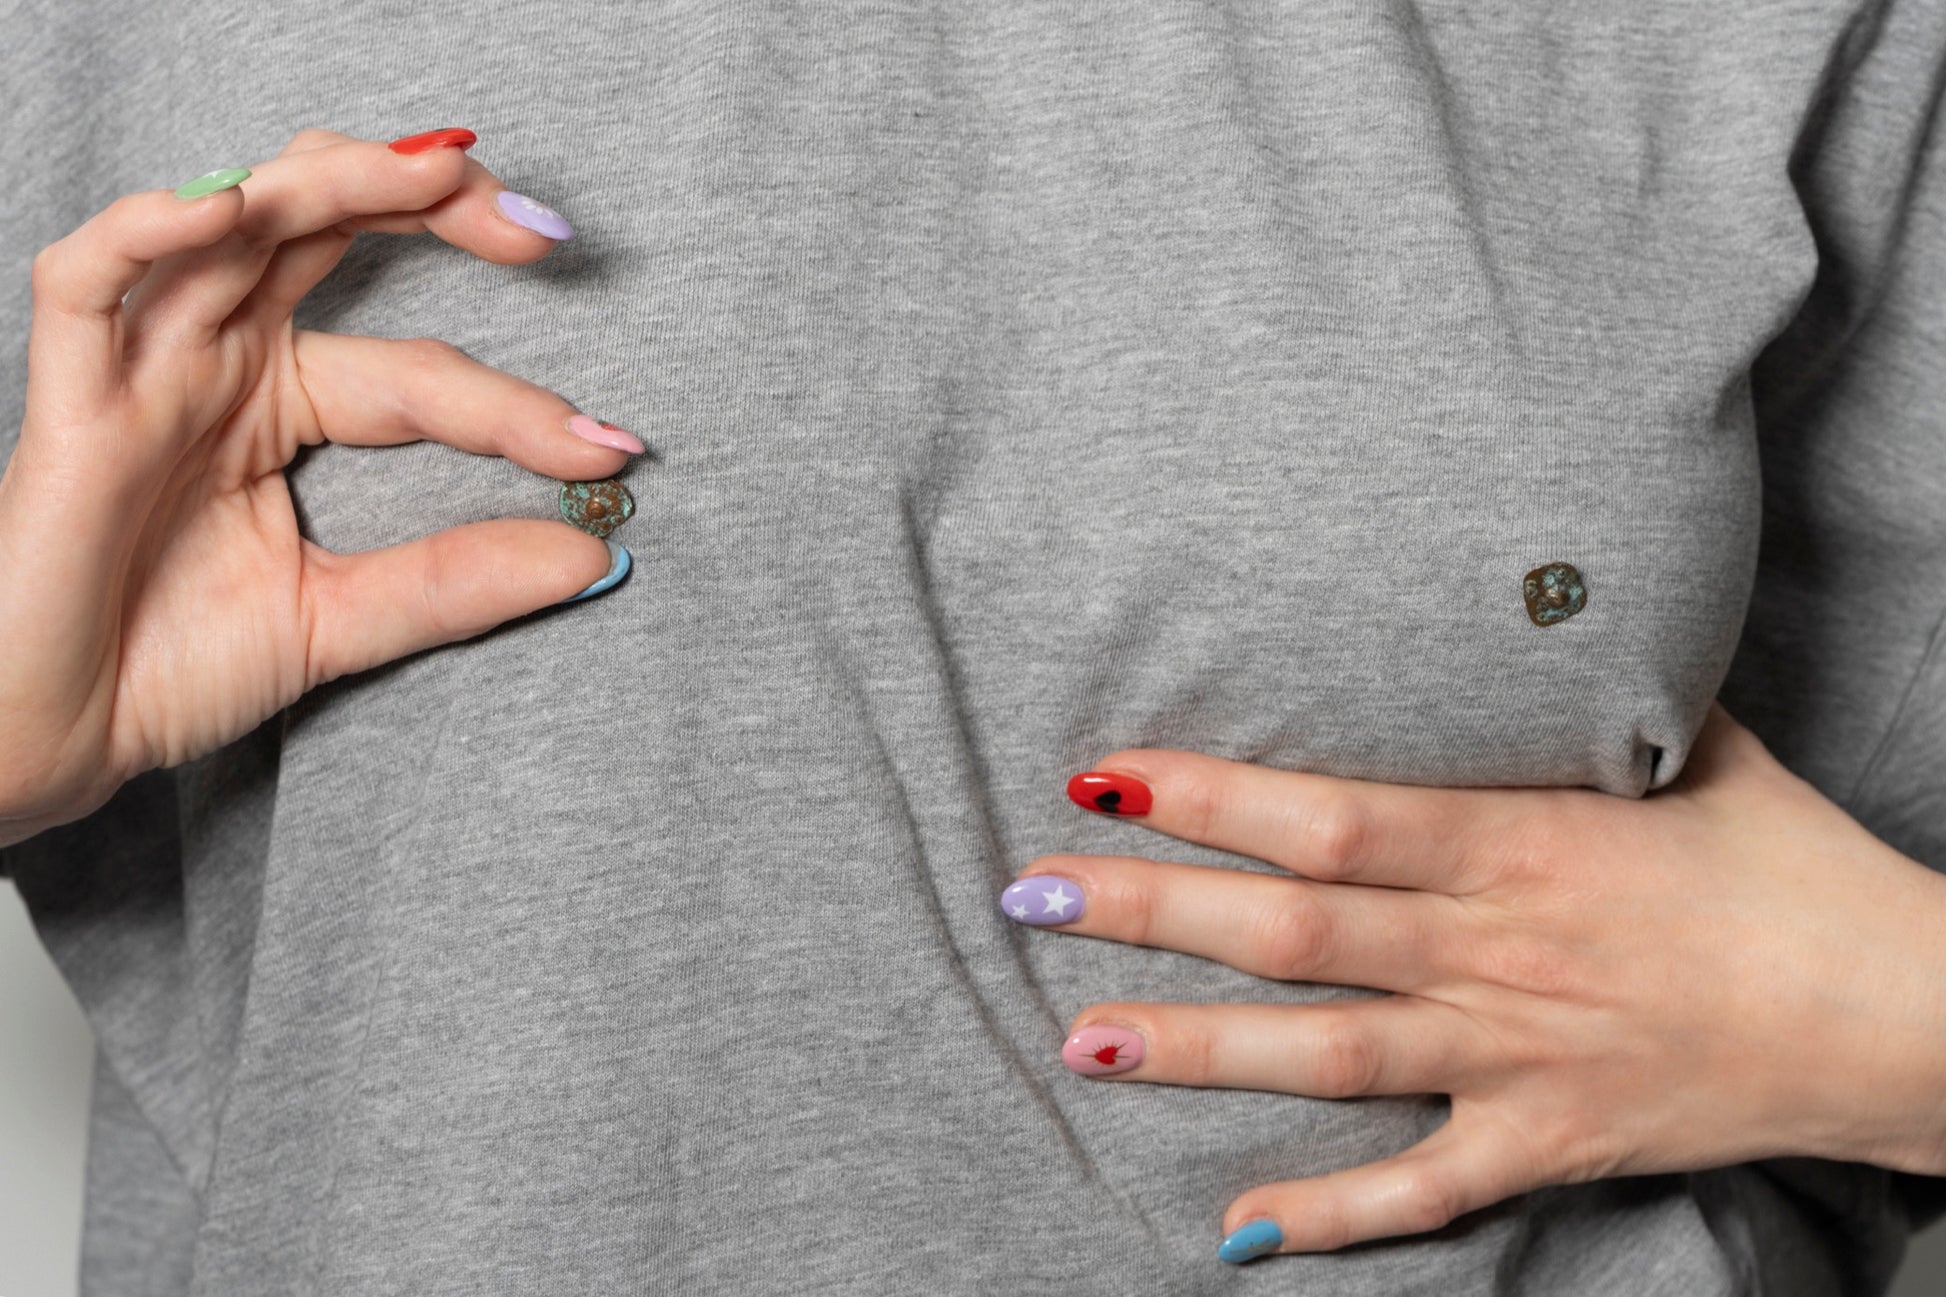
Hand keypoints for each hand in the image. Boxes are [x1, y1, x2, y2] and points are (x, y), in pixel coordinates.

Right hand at [0, 128, 636, 848]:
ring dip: (331, 182)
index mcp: (285, 402)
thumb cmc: (173, 666)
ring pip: (230, 229)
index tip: (613, 449)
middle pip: (325, 232)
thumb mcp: (344, 619)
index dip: (517, 404)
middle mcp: (220, 364)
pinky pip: (88, 283)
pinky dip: (148, 233)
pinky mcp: (72, 403)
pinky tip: (226, 209)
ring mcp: (147, 372)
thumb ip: (459, 581)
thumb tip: (596, 552)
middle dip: (430, 205)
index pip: (422, 371)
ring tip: (432, 172)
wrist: (55, 743)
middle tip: (539, 227)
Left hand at [1013, 702, 1945, 1259]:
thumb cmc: (1796, 869)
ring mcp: (1515, 1059)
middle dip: (1153, 911)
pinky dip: (1330, 1215)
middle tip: (1030, 892)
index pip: (1334, 818)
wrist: (1908, 1016)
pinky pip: (1422, 1190)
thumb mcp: (1696, 752)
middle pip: (1294, 933)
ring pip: (1326, 1058)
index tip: (1106, 769)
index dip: (1214, 796)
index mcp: (1523, 843)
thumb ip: (1584, 694)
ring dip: (1197, 1051)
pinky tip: (1233, 1233)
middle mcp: (1497, 952)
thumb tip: (1526, 604)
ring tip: (1078, 1036)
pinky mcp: (1548, 1145)